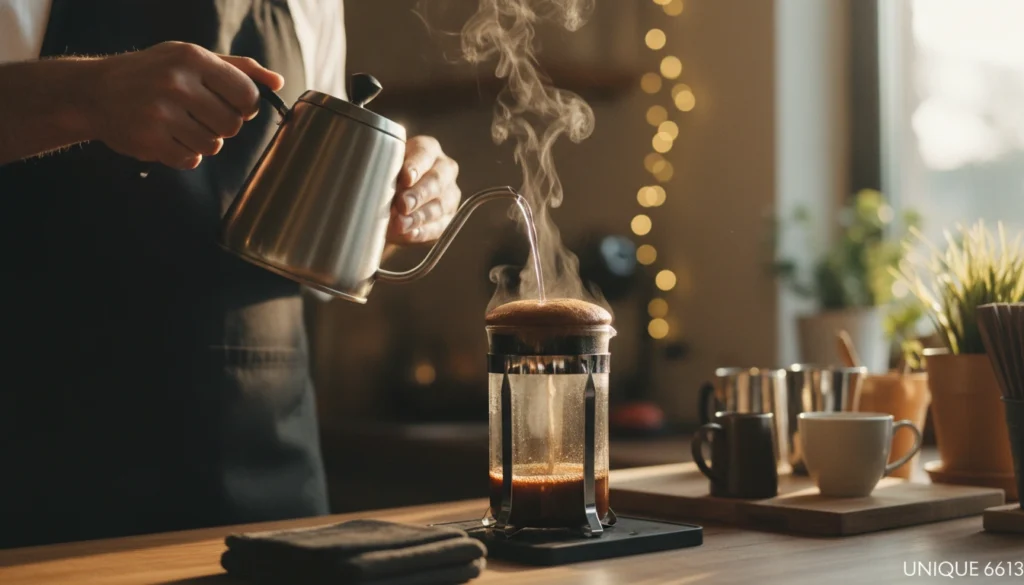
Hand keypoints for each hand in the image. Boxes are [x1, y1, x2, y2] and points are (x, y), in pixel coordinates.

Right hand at [82, 41, 283, 169]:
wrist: (95, 92)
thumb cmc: (153, 73)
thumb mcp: (191, 58)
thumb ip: (238, 69)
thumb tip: (278, 83)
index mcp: (192, 58)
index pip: (246, 94)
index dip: (246, 107)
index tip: (234, 106)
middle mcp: (176, 83)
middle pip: (232, 125)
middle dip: (223, 126)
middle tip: (201, 116)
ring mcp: (161, 113)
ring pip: (213, 145)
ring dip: (203, 141)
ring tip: (180, 126)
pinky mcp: (150, 141)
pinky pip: (191, 161)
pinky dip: (184, 155)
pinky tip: (167, 139)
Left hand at [387, 136, 460, 243]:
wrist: (386, 206)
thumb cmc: (381, 179)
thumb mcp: (379, 168)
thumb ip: (378, 169)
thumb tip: (369, 178)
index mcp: (427, 150)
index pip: (425, 153)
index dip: (416, 166)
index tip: (405, 178)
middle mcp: (443, 170)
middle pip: (436, 180)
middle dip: (418, 194)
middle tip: (403, 204)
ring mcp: (449, 196)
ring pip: (440, 206)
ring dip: (419, 216)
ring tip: (401, 225)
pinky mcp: (448, 220)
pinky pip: (439, 227)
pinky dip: (423, 232)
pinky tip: (410, 234)